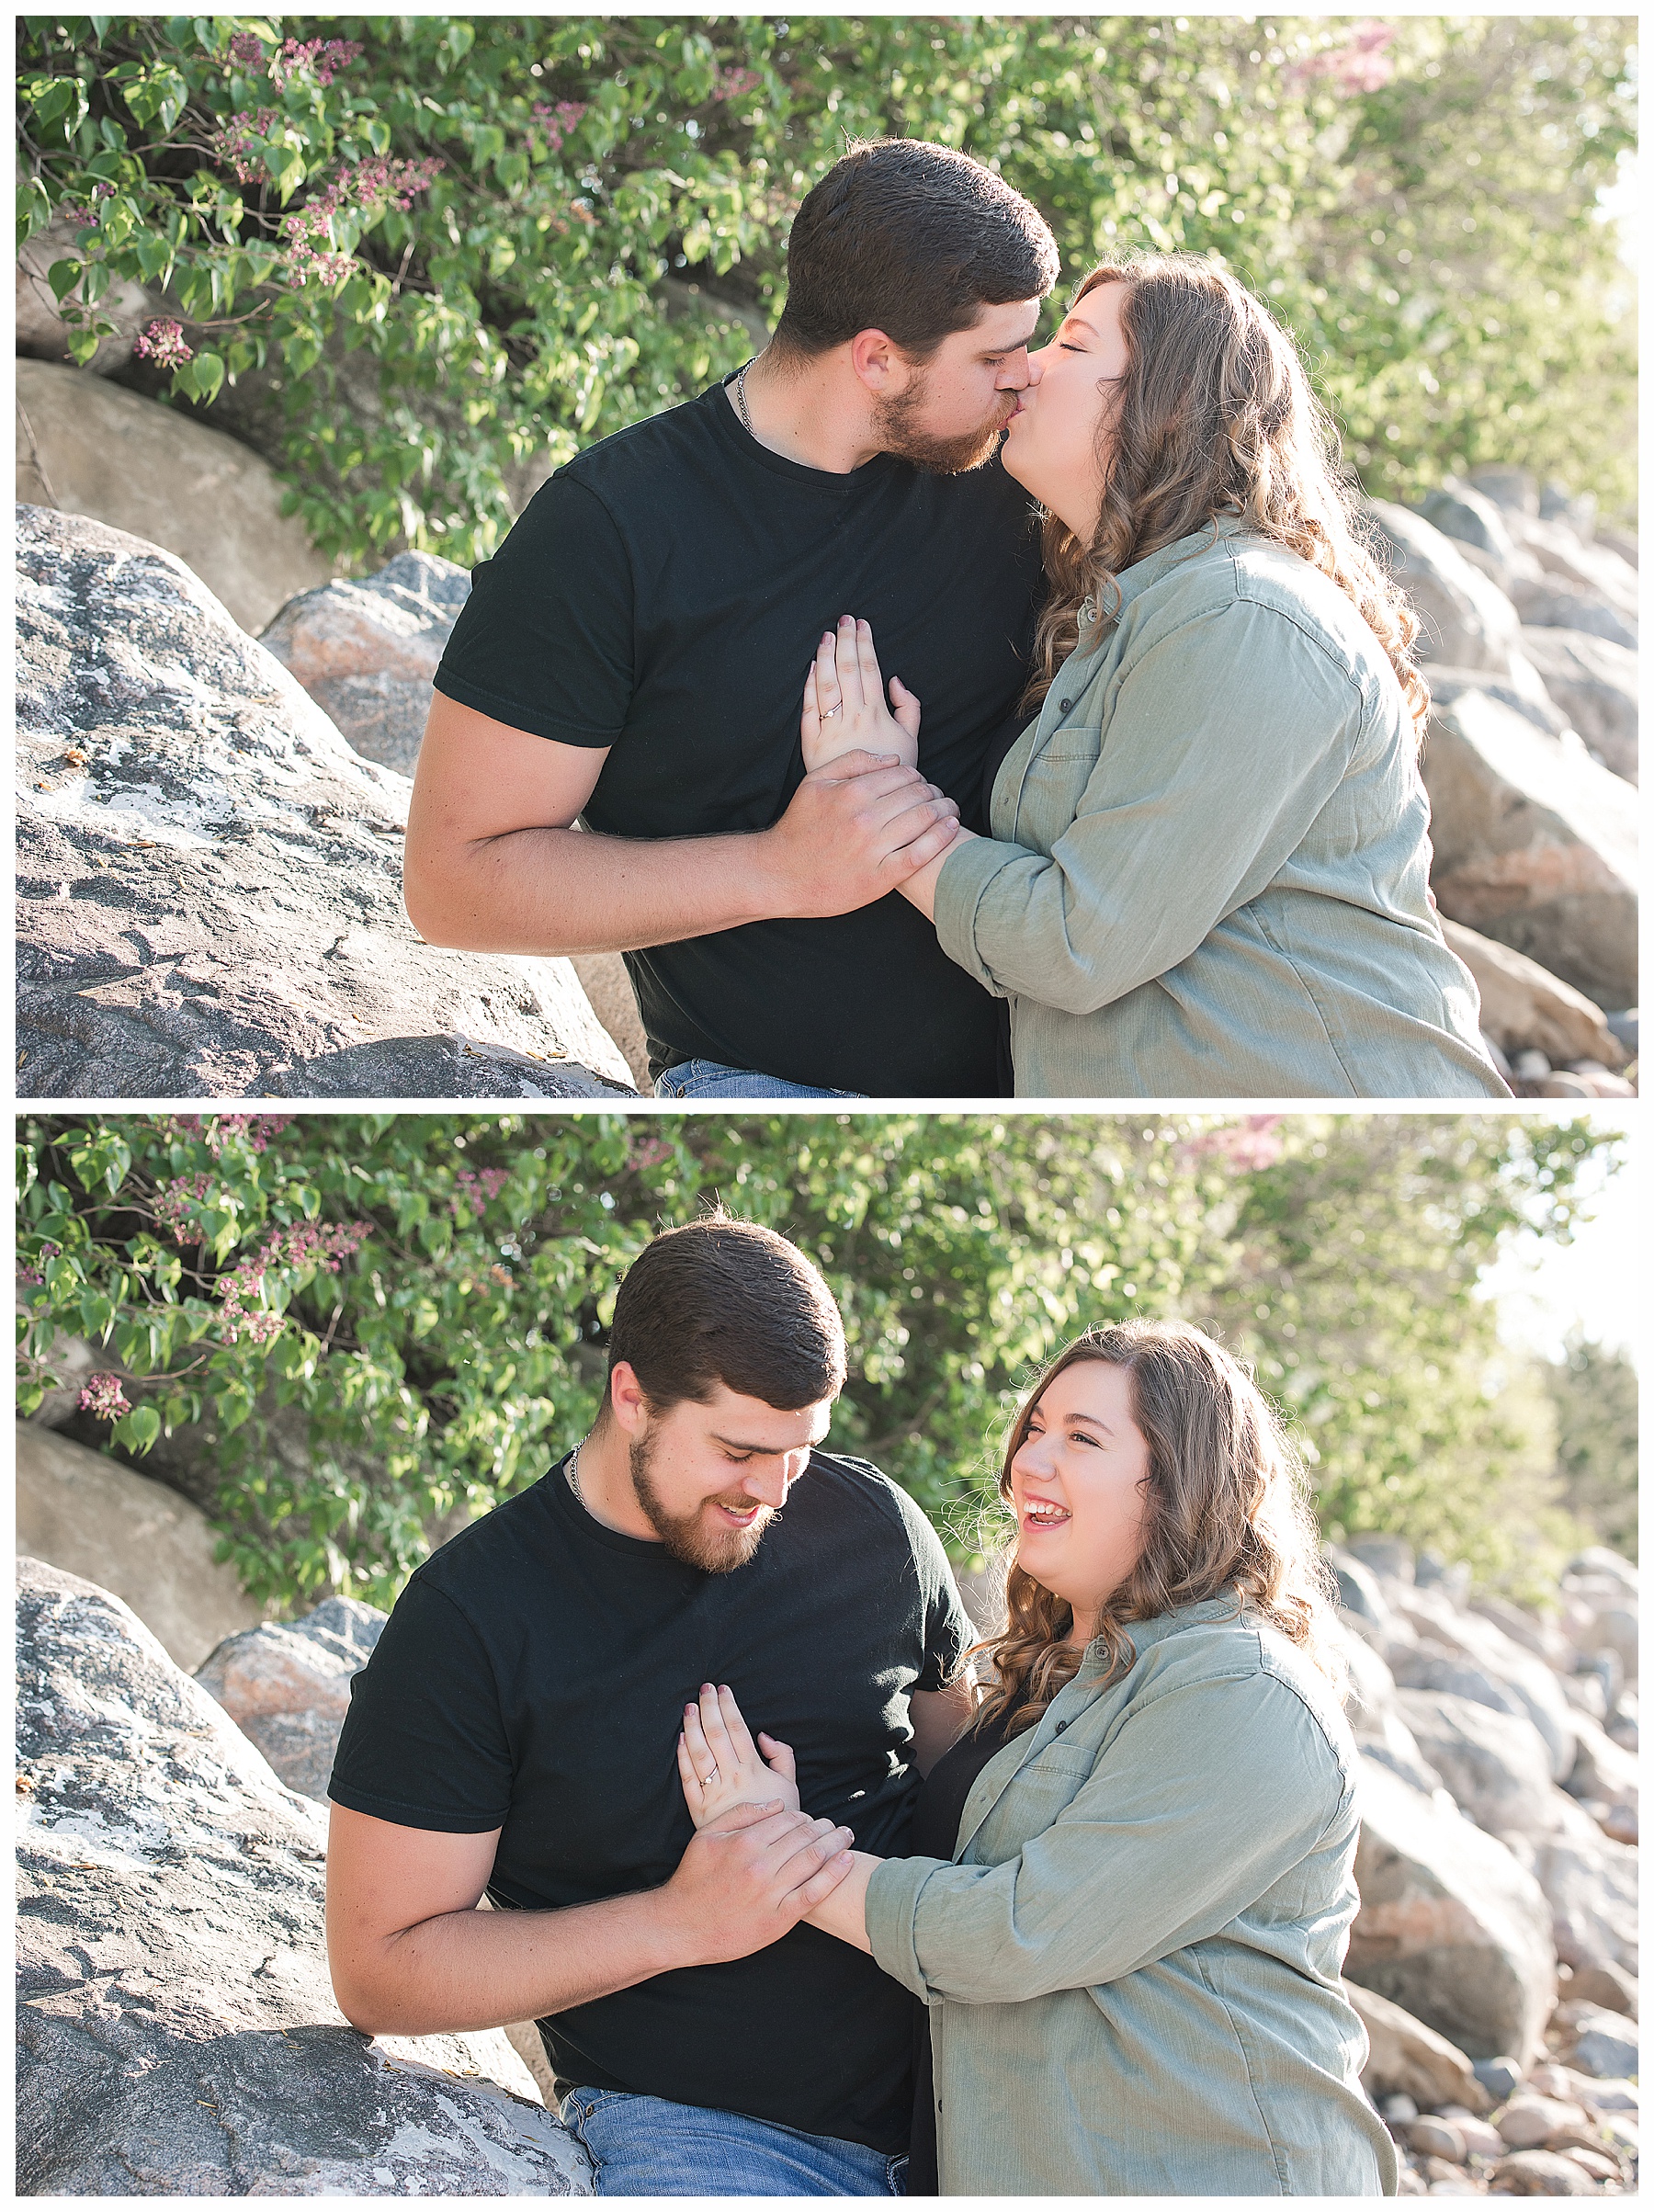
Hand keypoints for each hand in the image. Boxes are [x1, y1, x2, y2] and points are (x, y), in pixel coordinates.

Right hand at [659, 1802, 855, 1964]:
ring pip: (813, 1860)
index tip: (811, 1819)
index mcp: (746, 1841)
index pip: (788, 1819)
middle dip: (825, 1827)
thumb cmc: (693, 1879)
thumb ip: (741, 1814)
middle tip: (836, 1824)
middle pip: (805, 1837)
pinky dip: (834, 1874)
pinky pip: (814, 1893)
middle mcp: (761, 1865)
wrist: (682, 1926)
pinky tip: (846, 1861)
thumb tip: (776, 1804)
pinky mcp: (779, 1919)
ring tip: (846, 1835)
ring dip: (836, 1843)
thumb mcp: (707, 1835)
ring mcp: (772, 1893)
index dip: (804, 1816)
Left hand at [678, 1682, 800, 1830]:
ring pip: (699, 1753)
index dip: (728, 1707)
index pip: (737, 1729)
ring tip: (690, 1707)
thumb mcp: (791, 1785)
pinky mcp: (698, 1809)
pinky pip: (687, 1778)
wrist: (765, 1854)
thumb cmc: (780, 1819)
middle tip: (704, 1688)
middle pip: (716, 1735)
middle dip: (709, 1708)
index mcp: (753, 1770)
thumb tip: (764, 1735)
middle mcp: (731, 1779)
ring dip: (693, 1727)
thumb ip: (782, 1756)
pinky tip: (681, 1739)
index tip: (722, 1689)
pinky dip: (682, 1757)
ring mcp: (713, 1793)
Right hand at [760, 755, 961, 916]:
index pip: (903, 774)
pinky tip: (951, 828)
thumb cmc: (799, 828)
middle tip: (938, 795)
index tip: (920, 783)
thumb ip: (852, 762)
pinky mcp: (882, 877)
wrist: (781, 875)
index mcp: (852, 792)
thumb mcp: (815, 783)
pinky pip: (922, 853)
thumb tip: (892, 759)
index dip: (918, 776)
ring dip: (945, 809)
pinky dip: (942, 837)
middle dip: (934, 791)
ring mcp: (875, 848)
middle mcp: (866, 818)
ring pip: (925, 818)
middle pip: (918, 794)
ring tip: (950, 809)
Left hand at [801, 616, 921, 773]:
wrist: (871, 804)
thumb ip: (909, 708)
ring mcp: (831, 730)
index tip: (862, 624)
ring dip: (827, 656)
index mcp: (877, 715)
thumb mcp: (912, 739)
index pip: (870, 670)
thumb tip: (896, 680)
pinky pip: (809, 709)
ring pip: (827, 685)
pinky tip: (812, 666)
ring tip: (827, 635)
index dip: (865, 644)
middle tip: (844, 619)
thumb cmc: (894, 772)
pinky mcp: (812, 744)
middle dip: (846, 641)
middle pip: (848, 671)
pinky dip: (810, 685)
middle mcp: (853, 720)